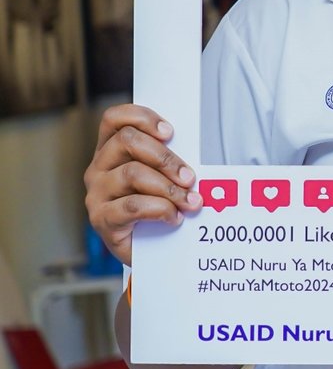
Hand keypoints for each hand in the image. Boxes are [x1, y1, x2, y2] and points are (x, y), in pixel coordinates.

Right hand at [84, 104, 199, 264]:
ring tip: (191, 202)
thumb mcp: (164, 176)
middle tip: (190, 177)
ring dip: (169, 187)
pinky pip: (133, 206)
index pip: (115, 118)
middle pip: (127, 141)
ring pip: (133, 173)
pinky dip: (160, 210)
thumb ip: (169, 159)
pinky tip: (174, 218)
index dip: (142, 118)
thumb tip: (200, 152)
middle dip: (166, 157)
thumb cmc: (158, 206)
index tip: (170, 132)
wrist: (149, 251)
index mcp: (111, 150)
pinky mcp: (101, 219)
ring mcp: (97, 193)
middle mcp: (98, 168)